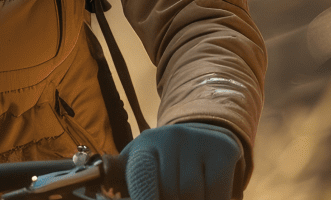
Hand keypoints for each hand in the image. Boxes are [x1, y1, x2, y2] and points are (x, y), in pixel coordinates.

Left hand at [120, 122, 244, 199]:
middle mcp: (169, 138)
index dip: (145, 197)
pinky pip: (218, 191)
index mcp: (144, 146)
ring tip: (191, 196)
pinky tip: (210, 196)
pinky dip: (215, 200)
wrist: (203, 136)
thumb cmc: (166, 161)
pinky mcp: (222, 149)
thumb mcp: (144, 167)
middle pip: (170, 191)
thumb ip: (131, 183)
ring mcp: (196, 141)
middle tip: (174, 196)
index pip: (141, 177)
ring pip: (193, 193)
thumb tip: (109, 195)